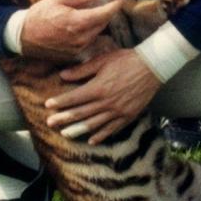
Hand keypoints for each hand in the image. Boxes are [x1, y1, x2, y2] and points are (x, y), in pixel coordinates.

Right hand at [20, 0, 124, 62]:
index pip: (104, 14)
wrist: (23, 36)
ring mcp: (78, 48)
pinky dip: (89, 32)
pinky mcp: (74, 55)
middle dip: (106, 13)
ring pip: (96, 33)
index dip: (114, 6)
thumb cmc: (39, 14)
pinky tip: (83, 25)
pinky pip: (88, 42)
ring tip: (93, 13)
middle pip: (102, 24)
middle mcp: (80, 37)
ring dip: (98, 23)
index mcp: (77, 21)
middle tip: (106, 3)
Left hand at [45, 48, 160, 143]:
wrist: (152, 67)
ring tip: (66, 134)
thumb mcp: (102, 60)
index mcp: (98, 87)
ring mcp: (118, 112)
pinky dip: (101, 135)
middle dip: (64, 119)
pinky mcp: (128, 116)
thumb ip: (82, 70)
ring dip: (78, 130)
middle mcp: (106, 103)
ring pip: (94, 125)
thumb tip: (63, 75)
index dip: (60, 102)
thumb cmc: (126, 60)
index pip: (74, 98)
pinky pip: (112, 129)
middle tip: (50, 123)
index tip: (48, 105)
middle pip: (81, 113)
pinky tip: (92, 140)